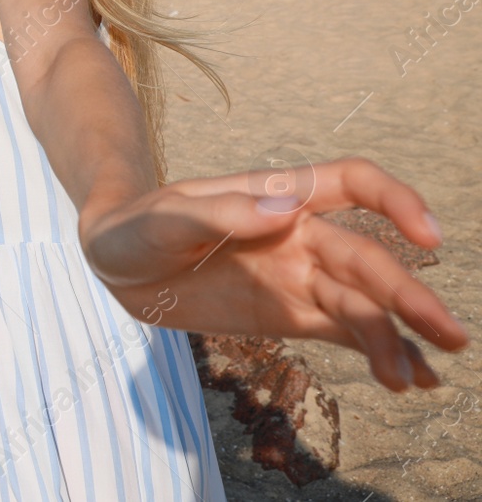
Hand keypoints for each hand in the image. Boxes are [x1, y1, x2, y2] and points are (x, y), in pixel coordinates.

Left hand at [78, 157, 467, 391]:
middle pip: (367, 258)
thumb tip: (282, 209)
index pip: (350, 183)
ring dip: (396, 337)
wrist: (115, 260)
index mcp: (276, 194)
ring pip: (361, 303)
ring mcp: (297, 276)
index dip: (394, 200)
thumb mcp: (162, 218)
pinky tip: (409, 379)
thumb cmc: (137, 225)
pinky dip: (378, 353)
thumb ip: (218, 213)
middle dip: (408, 295)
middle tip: (448, 335)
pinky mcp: (288, 314)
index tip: (427, 234)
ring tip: (419, 379)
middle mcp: (299, 234)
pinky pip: (343, 332)